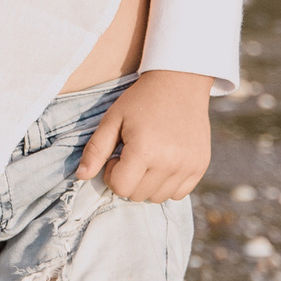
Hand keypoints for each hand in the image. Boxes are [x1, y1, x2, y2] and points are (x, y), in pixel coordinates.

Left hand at [76, 70, 213, 204]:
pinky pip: (179, 193)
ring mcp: (188, 166)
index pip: (120, 188)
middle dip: (128, 180)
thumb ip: (95, 150)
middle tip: (131, 155)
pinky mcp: (200, 166)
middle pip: (138, 196)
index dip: (112, 174)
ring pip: (158, 197)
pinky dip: (168, 184)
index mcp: (144, 150)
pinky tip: (164, 162)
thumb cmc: (141, 100)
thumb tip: (80, 176)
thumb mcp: (113, 119)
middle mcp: (169, 162)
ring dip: (147, 184)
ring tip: (147, 158)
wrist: (180, 82)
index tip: (117, 156)